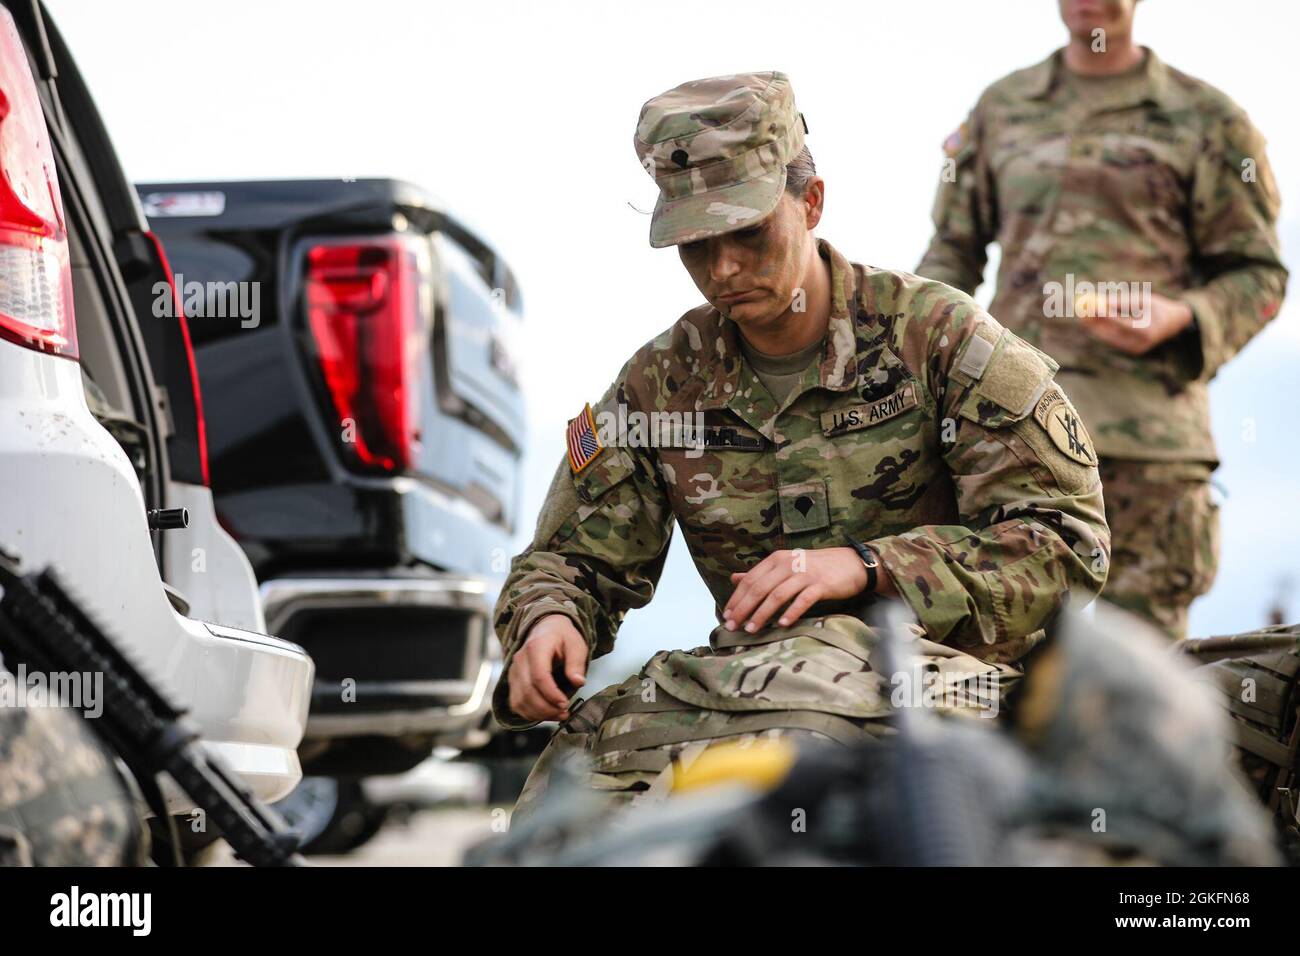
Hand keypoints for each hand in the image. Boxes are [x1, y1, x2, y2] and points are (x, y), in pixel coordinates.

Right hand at [506, 614, 587, 722]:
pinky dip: (530, 713)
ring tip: (558, 715)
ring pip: (520, 700)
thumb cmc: (562, 637)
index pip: (539, 676)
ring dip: (539, 713)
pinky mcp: (513, 681)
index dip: (551, 694)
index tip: (565, 703)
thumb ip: (576, 663)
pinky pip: (516, 703)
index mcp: (536, 647)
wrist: (546, 628)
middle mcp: (520, 659)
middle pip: (528, 691)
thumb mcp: (576, 644)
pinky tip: (545, 714)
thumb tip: (578, 682)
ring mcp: (514, 671)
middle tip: (565, 712)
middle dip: (547, 708)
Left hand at [723, 546, 892, 633]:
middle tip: (733, 627)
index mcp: (777, 559)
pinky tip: (782, 625)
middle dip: (744, 609)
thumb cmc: (816, 567)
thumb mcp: (786, 565)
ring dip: (762, 614)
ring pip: (777, 595)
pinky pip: (803, 600)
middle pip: (760, 588)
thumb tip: (734, 578)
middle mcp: (788, 563)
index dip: (737, 598)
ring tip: (752, 630)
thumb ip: (761, 573)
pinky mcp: (821, 585)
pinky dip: (791, 613)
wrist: (851, 563)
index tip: (726, 616)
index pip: (750, 580)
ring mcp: (805, 573)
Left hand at [1079, 292, 1192, 355]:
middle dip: (1094, 323)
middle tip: (1080, 311)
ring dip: (1094, 326)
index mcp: (1147, 330)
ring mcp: (1134, 349)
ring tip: (1082, 312)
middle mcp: (1140, 344)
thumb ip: (1123, 302)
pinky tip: (1091, 321)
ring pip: (1108, 338)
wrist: (1173, 323)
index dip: (1106, 315)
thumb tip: (1102, 302)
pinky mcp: (1130, 350)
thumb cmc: (1157, 307)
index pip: (1122, 323)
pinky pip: (1112, 340)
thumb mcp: (1143, 300)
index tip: (1092, 306)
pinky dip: (1101, 330)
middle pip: (1111, 334)